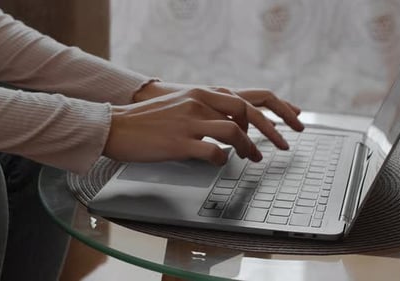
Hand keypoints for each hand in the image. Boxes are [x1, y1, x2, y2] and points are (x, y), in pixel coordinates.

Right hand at [103, 84, 303, 164]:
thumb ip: (204, 109)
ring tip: (253, 158)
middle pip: (245, 113)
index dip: (264, 116)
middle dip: (269, 130)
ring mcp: (189, 123)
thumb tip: (228, 123)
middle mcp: (198, 103)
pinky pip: (213, 153)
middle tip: (282, 144)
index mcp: (199, 93)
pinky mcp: (179, 143)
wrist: (116, 126)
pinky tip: (220, 162)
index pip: (243, 101)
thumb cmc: (147, 120)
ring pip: (232, 133)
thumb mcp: (179, 104)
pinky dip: (222, 160)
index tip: (277, 127)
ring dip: (248, 148)